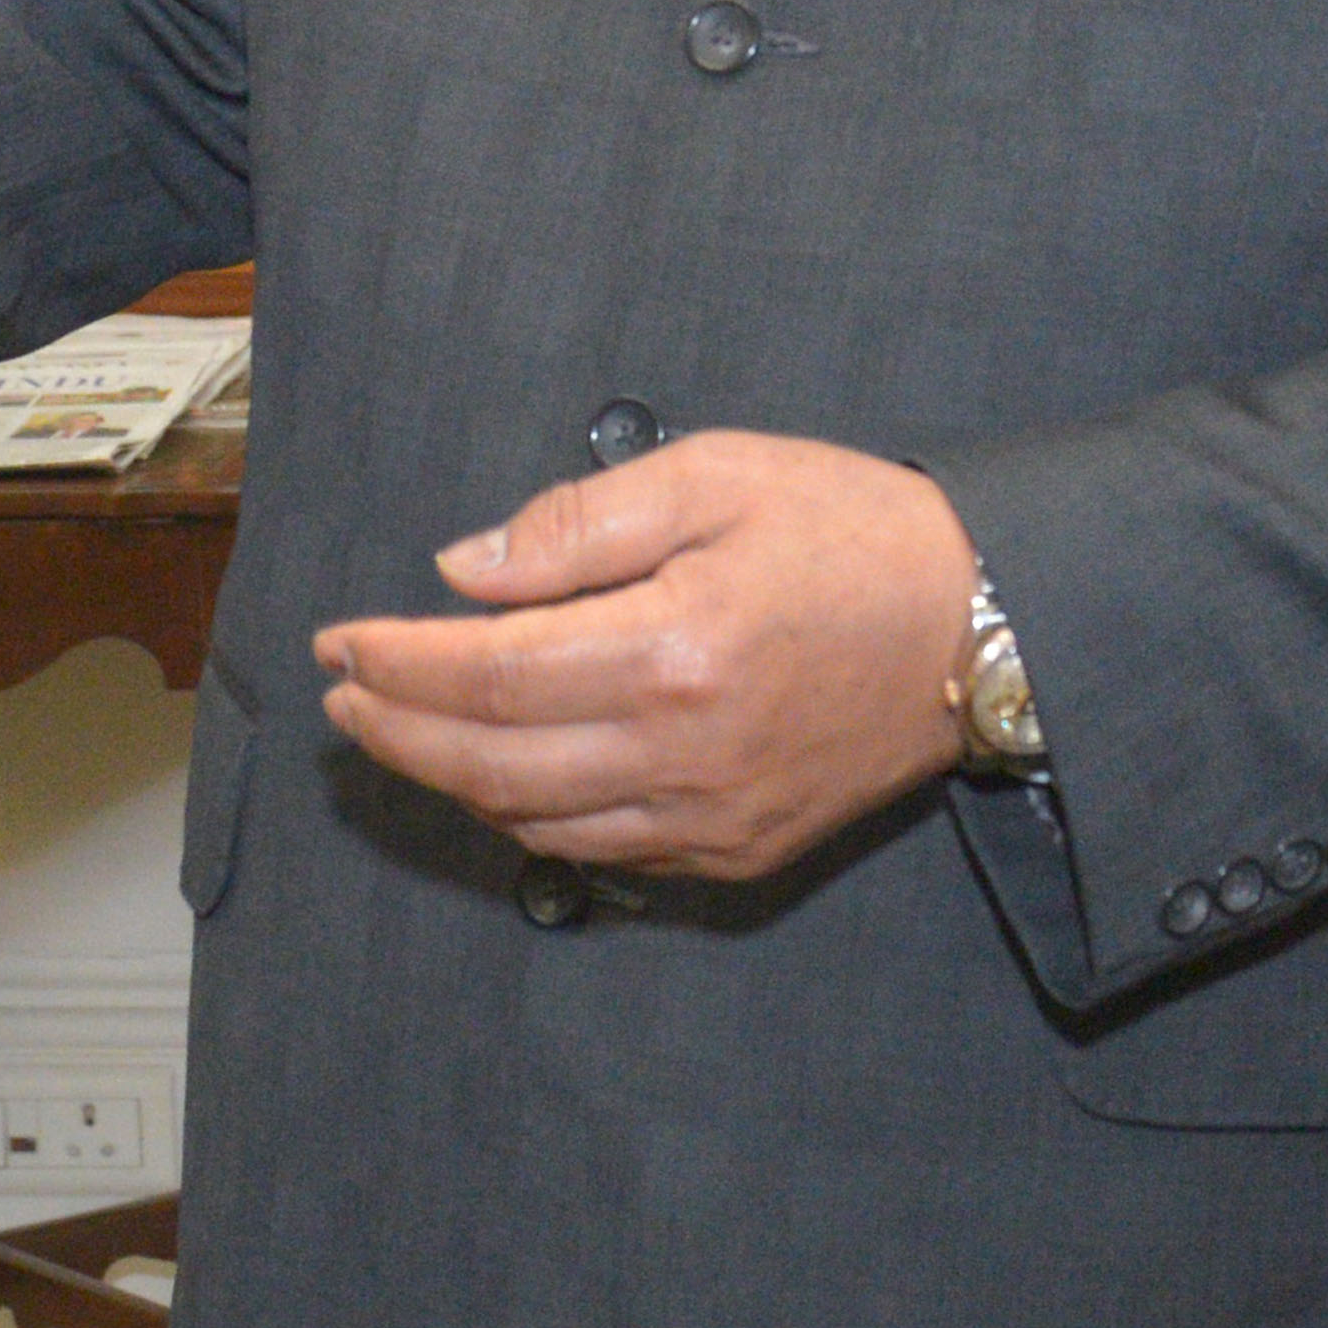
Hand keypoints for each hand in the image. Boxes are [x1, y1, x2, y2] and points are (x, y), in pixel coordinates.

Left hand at [311, 432, 980, 885]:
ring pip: (535, 821)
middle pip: (491, 765)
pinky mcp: (739, 852)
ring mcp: (712, 817)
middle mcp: (685, 752)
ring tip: (396, 728)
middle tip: (343, 693)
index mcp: (676, 649)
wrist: (985, 627)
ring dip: (448, 779)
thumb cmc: (854, 531)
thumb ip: (583, 522)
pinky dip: (527, 817)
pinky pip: (601, 851)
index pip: (491, 673)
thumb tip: (465, 571)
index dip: (400, 662)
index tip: (342, 638)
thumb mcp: (721, 475)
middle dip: (397, 730)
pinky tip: (495, 776)